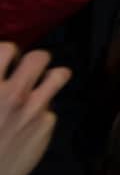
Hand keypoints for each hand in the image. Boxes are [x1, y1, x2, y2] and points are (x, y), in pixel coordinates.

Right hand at [0, 42, 71, 174]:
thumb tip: (4, 65)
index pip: (7, 48)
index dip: (8, 53)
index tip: (7, 60)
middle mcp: (12, 95)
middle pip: (39, 57)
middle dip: (34, 61)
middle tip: (26, 70)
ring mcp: (32, 110)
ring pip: (59, 75)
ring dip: (52, 77)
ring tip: (43, 83)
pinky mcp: (45, 126)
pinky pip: (51, 108)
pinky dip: (42, 112)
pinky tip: (29, 123)